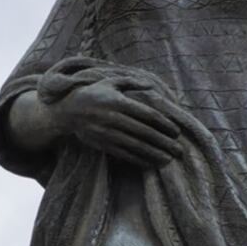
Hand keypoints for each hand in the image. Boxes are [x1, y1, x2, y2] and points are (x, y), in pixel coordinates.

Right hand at [48, 77, 183, 167]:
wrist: (67, 111)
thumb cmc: (92, 93)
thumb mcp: (109, 81)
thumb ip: (130, 81)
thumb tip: (151, 86)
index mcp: (119, 102)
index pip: (147, 115)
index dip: (164, 124)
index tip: (176, 131)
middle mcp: (114, 118)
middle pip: (145, 132)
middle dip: (164, 142)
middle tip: (179, 150)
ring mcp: (107, 133)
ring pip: (135, 146)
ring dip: (154, 154)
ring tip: (168, 160)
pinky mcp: (102, 144)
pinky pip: (124, 154)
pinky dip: (139, 160)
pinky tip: (150, 163)